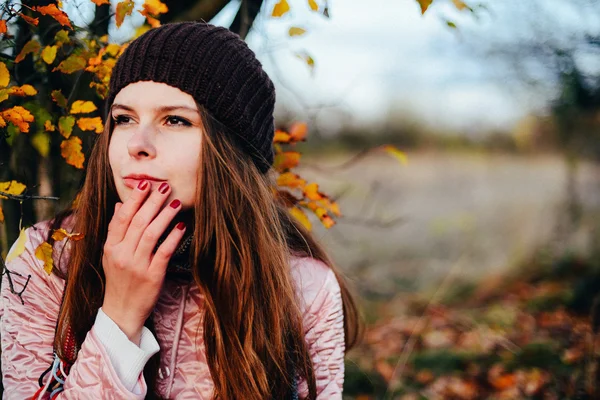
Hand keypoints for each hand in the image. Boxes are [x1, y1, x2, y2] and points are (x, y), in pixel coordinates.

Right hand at [101, 180, 185, 344]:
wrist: (121, 312)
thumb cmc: (119, 281)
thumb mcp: (110, 255)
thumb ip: (116, 230)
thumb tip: (120, 205)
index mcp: (110, 247)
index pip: (122, 217)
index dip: (134, 199)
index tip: (146, 184)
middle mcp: (121, 254)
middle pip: (138, 222)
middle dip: (153, 202)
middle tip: (165, 187)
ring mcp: (136, 265)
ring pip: (151, 234)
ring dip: (165, 215)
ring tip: (176, 202)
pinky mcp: (152, 276)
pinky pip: (164, 252)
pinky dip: (173, 238)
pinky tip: (182, 227)